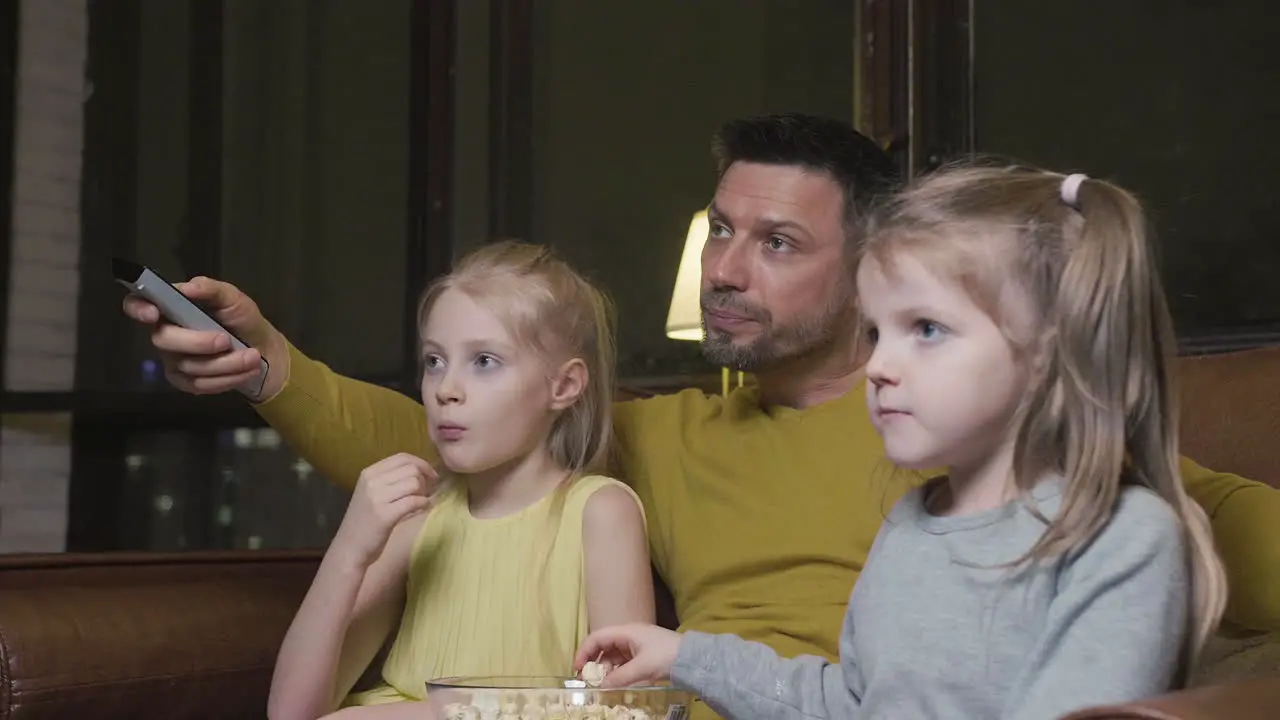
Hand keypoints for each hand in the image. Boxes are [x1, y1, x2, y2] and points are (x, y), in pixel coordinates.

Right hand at [121, 275, 287, 398]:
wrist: (263, 350)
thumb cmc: (241, 319)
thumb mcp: (233, 299)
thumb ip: (211, 289)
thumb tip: (188, 287)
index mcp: (171, 308)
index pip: (137, 305)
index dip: (138, 308)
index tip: (154, 313)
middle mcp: (165, 334)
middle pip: (164, 340)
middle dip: (198, 342)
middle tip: (226, 340)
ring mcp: (172, 360)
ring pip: (188, 366)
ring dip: (225, 363)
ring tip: (252, 357)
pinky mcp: (184, 382)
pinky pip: (199, 384)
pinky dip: (227, 378)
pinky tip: (246, 370)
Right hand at [332, 454, 438, 567]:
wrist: (349, 549)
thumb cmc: (364, 523)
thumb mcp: (372, 494)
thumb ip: (391, 480)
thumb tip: (422, 471)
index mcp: (368, 473)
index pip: (401, 457)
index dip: (421, 464)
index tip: (430, 476)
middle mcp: (371, 481)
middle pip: (411, 469)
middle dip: (424, 480)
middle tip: (424, 493)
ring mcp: (377, 497)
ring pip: (414, 483)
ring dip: (423, 493)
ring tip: (420, 503)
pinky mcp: (385, 515)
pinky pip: (414, 501)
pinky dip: (423, 504)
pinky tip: (422, 509)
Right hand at [574, 624, 682, 687]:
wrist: (692, 658)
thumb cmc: (666, 656)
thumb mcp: (642, 668)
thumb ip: (619, 677)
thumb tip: (600, 687)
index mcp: (626, 631)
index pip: (597, 637)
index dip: (584, 652)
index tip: (577, 669)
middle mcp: (628, 636)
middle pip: (602, 646)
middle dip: (593, 663)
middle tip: (587, 680)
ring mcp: (635, 645)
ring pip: (612, 656)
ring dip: (605, 669)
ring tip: (603, 685)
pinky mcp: (642, 655)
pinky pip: (622, 662)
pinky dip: (616, 672)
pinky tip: (615, 682)